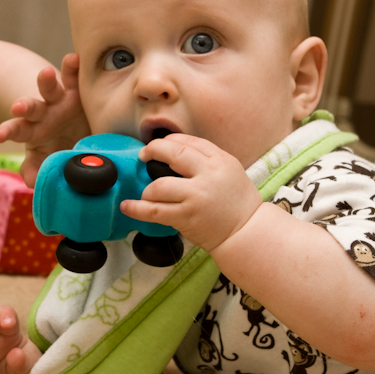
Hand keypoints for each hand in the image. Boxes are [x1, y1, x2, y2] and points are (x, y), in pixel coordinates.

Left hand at [0, 54, 89, 186]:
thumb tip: (31, 182)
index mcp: (34, 131)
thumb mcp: (49, 157)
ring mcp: (60, 99)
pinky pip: (74, 76)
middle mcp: (45, 113)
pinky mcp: (77, 90)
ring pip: (50, 88)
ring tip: (45, 73)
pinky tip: (75, 58)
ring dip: (46, 81)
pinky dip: (73, 66)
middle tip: (17, 107)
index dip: (8, 132)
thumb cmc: (61, 146)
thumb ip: (38, 168)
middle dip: (24, 106)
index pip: (19, 131)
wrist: (79, 127)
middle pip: (31, 108)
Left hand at [120, 134, 262, 251]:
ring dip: (148, 189)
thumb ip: (207, 158)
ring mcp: (196, 196)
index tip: (160, 146)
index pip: (189, 141)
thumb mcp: (230, 170)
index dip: (169, 141)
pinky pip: (154, 211)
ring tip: (148, 194)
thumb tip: (175, 149)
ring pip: (159, 185)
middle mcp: (208, 175)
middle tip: (143, 156)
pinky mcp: (186, 217)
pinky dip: (136, 208)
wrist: (247, 232)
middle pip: (173, 153)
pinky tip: (127, 206)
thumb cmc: (237, 203)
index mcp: (220, 160)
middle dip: (153, 150)